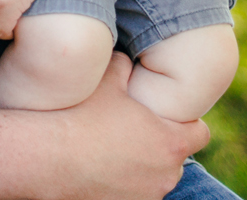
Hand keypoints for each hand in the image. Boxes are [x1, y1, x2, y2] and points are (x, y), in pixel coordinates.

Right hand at [34, 52, 207, 199]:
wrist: (46, 158)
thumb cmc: (79, 115)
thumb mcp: (106, 80)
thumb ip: (126, 66)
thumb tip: (128, 60)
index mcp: (169, 142)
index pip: (200, 133)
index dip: (185, 122)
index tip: (165, 115)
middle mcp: (166, 174)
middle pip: (175, 157)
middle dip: (159, 144)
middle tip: (132, 129)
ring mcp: (146, 196)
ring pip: (153, 176)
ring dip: (141, 165)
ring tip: (112, 149)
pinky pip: (132, 192)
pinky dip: (122, 182)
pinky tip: (99, 167)